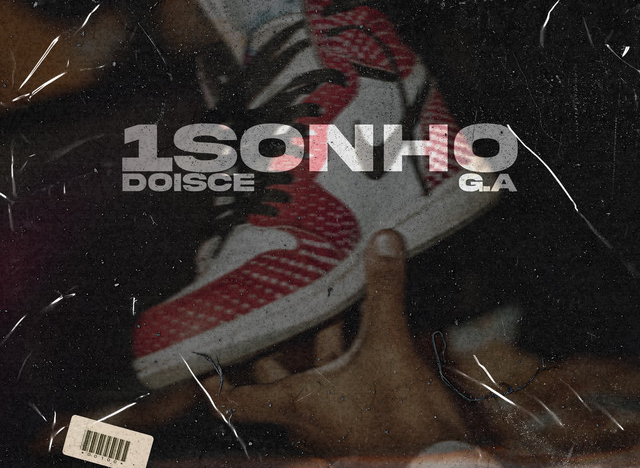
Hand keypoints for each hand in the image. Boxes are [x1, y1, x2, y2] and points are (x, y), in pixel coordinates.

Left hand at [206, 231, 466, 455]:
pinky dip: (337, 351)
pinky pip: (333, 376)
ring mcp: (329, 418)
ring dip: (311, 338)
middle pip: (271, 371)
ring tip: (313, 299)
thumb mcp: (391, 348)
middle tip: (263, 301)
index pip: (236, 398)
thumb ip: (384, 293)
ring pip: (306, 370)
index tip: (193, 357)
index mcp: (298, 401)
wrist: (444, 461)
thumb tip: (382, 241)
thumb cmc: (405, 423)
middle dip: (271, 336)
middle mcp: (305, 413)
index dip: (212, 380)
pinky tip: (353, 324)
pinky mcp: (353, 415)